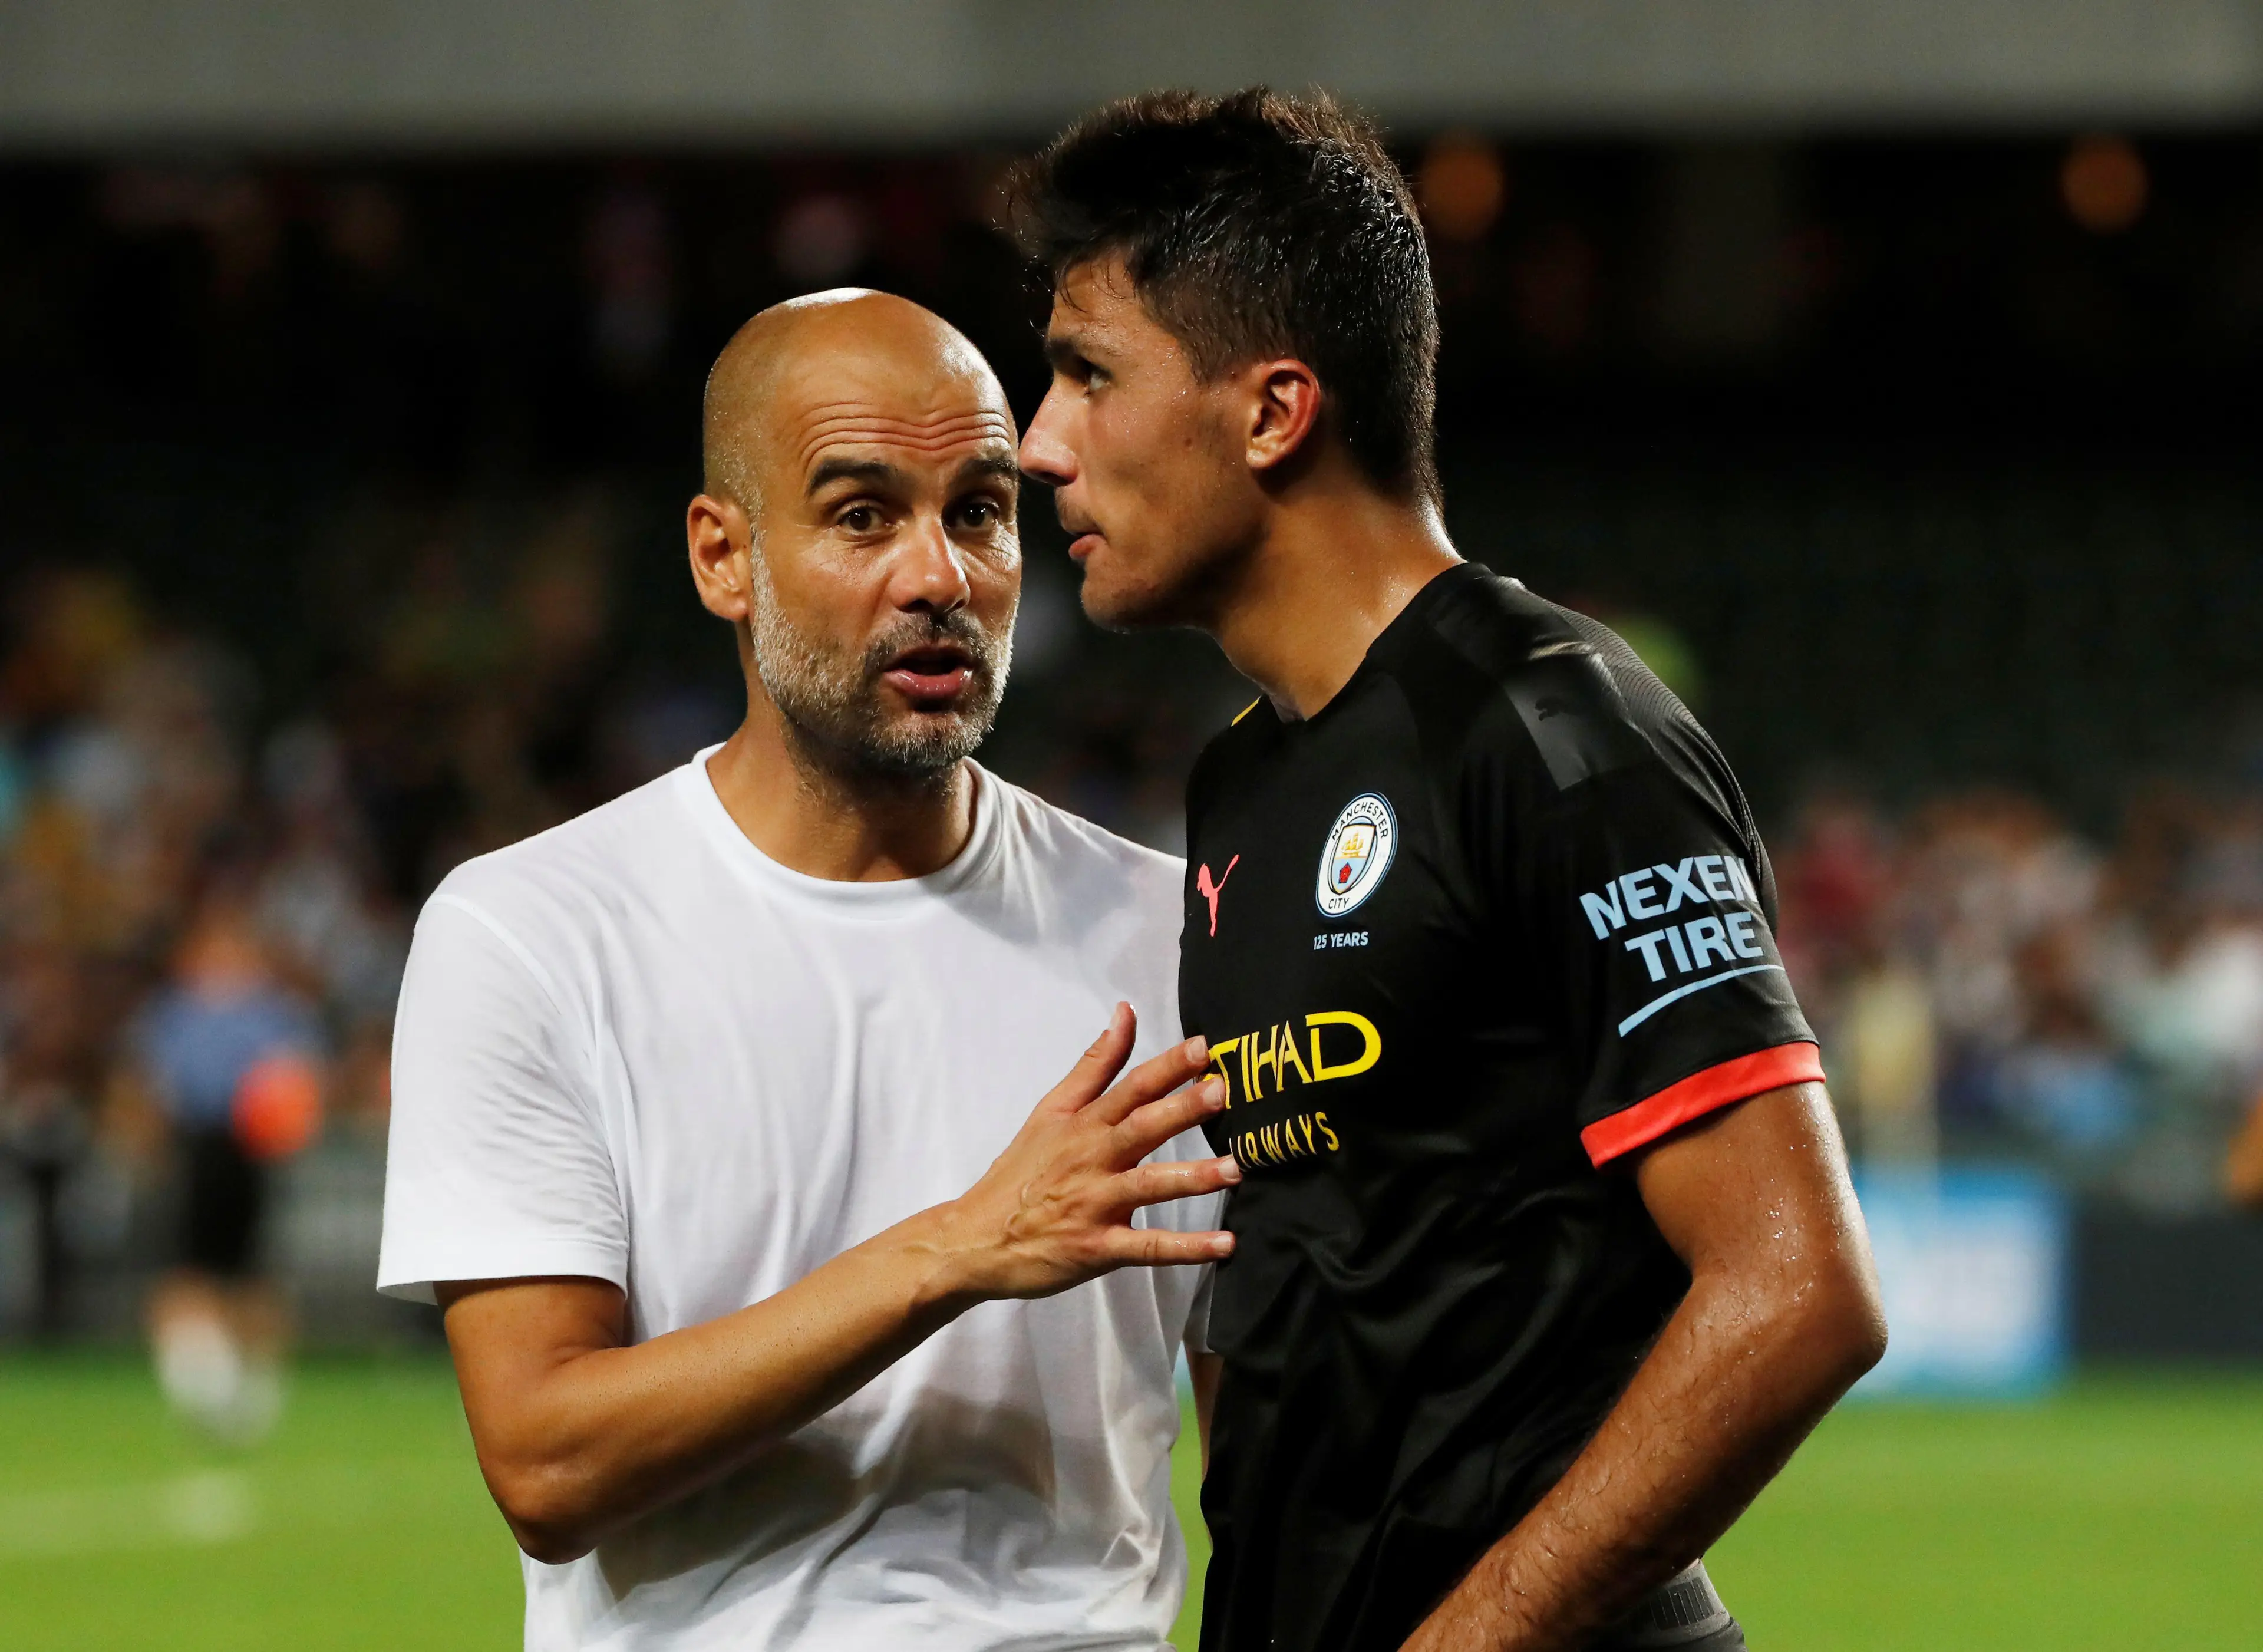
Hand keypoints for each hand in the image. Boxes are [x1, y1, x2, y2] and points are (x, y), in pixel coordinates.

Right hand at [929, 1002, 1238, 1301]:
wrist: (976, 1239)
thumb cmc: (1021, 1172)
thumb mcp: (1050, 1111)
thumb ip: (1094, 1065)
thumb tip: (1125, 1012)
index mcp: (1083, 1124)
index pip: (1129, 1087)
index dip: (1166, 1067)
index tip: (1204, 1047)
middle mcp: (1091, 1160)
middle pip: (1140, 1128)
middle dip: (1180, 1110)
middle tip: (1220, 1093)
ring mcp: (1095, 1205)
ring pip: (1148, 1187)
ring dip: (1192, 1178)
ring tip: (1234, 1170)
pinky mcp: (1097, 1249)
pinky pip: (1147, 1248)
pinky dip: (1186, 1249)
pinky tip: (1225, 1246)